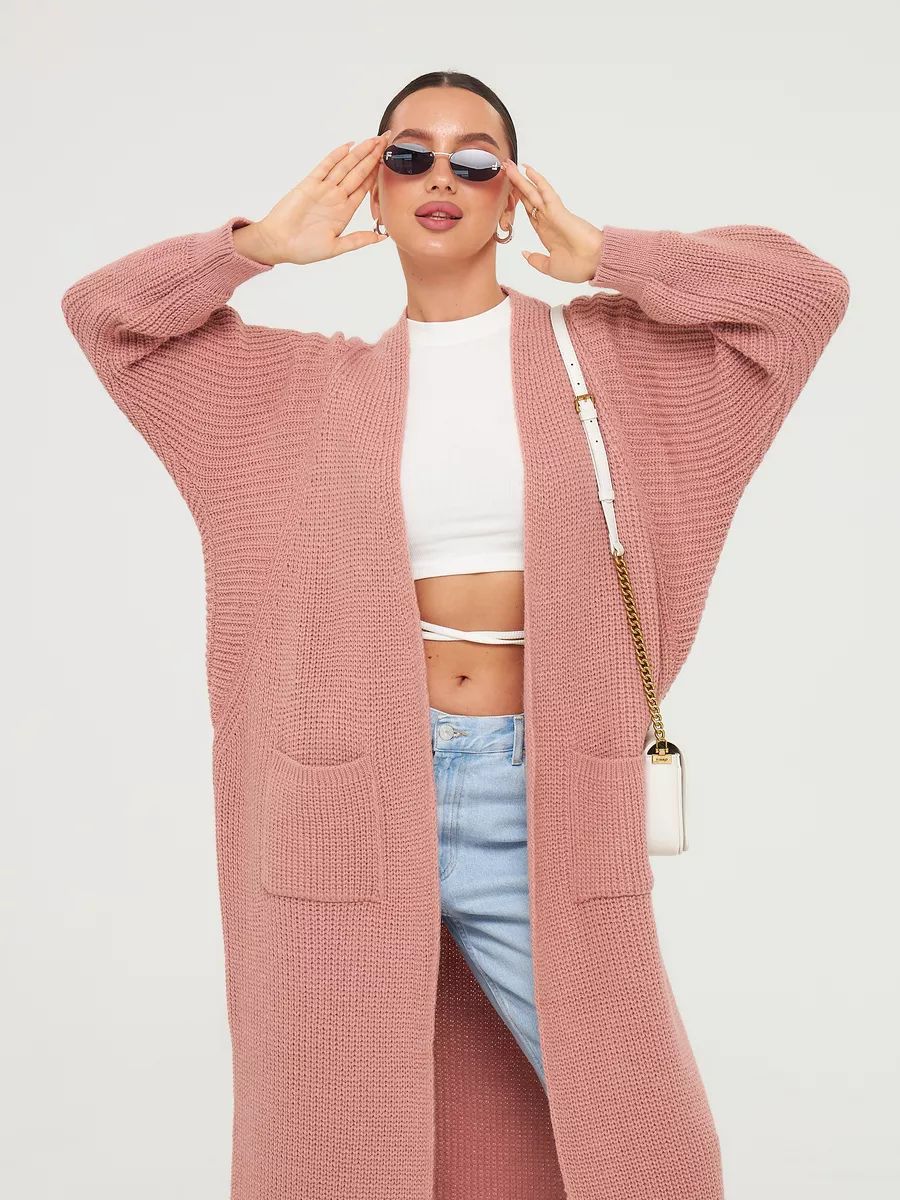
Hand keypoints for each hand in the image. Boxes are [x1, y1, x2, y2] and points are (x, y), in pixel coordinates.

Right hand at [238, 132, 394, 266]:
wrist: (278, 244)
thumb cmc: (303, 249)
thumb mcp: (336, 248)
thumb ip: (358, 240)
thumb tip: (382, 237)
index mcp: (345, 211)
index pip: (365, 187)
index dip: (377, 173)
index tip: (389, 159)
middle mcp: (336, 197)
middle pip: (359, 171)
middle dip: (373, 155)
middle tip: (386, 138)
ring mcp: (323, 189)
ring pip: (345, 166)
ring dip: (359, 152)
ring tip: (373, 139)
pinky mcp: (309, 184)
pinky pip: (325, 166)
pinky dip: (336, 156)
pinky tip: (348, 146)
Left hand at [503, 159, 603, 283]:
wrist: (594, 265)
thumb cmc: (578, 267)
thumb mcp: (550, 267)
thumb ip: (536, 260)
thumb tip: (524, 253)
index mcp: (546, 233)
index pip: (529, 212)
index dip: (518, 201)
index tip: (508, 191)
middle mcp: (548, 220)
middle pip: (529, 198)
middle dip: (517, 184)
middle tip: (506, 169)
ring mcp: (553, 214)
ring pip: (533, 193)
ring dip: (521, 179)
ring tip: (509, 165)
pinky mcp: (559, 211)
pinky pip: (546, 193)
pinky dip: (538, 181)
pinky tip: (528, 170)